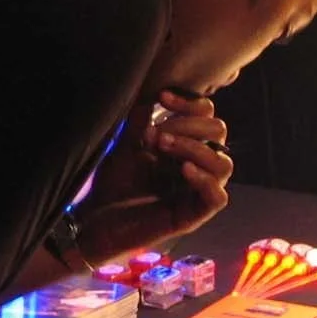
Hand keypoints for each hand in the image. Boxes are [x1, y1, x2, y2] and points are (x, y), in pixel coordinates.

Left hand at [77, 89, 233, 260]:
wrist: (93, 222)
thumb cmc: (112, 185)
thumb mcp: (125, 146)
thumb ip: (140, 122)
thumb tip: (152, 95)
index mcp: (184, 148)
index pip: (206, 117)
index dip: (190, 103)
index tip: (162, 97)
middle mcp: (195, 167)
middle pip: (219, 134)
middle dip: (190, 125)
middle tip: (158, 133)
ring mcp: (195, 193)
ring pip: (224, 165)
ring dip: (195, 148)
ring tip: (163, 145)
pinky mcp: (191, 218)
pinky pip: (217, 198)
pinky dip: (205, 180)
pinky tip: (182, 170)